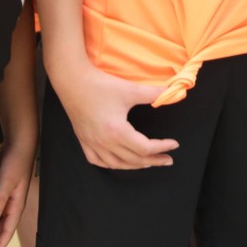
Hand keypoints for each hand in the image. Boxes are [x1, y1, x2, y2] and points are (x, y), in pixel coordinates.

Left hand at [0, 141, 32, 246]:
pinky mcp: (0, 189)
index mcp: (16, 204)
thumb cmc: (16, 161)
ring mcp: (6, 196)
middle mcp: (12, 203)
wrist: (19, 142)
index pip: (8, 229)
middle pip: (2, 228)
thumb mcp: (7, 180)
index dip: (0, 244)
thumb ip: (0, 198)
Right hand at [55, 63, 178, 169]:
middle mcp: (104, 142)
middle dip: (154, 161)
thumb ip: (153, 93)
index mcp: (117, 132)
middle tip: (167, 159)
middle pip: (134, 160)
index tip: (174, 144)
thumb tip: (170, 93)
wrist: (73, 80)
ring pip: (117, 164)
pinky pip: (98, 161)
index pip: (145, 148)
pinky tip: (119, 161)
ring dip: (135, 165)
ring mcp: (92, 143)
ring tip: (148, 162)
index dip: (162, 147)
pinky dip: (112, 164)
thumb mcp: (130, 89)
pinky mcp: (84, 141)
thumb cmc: (100, 85)